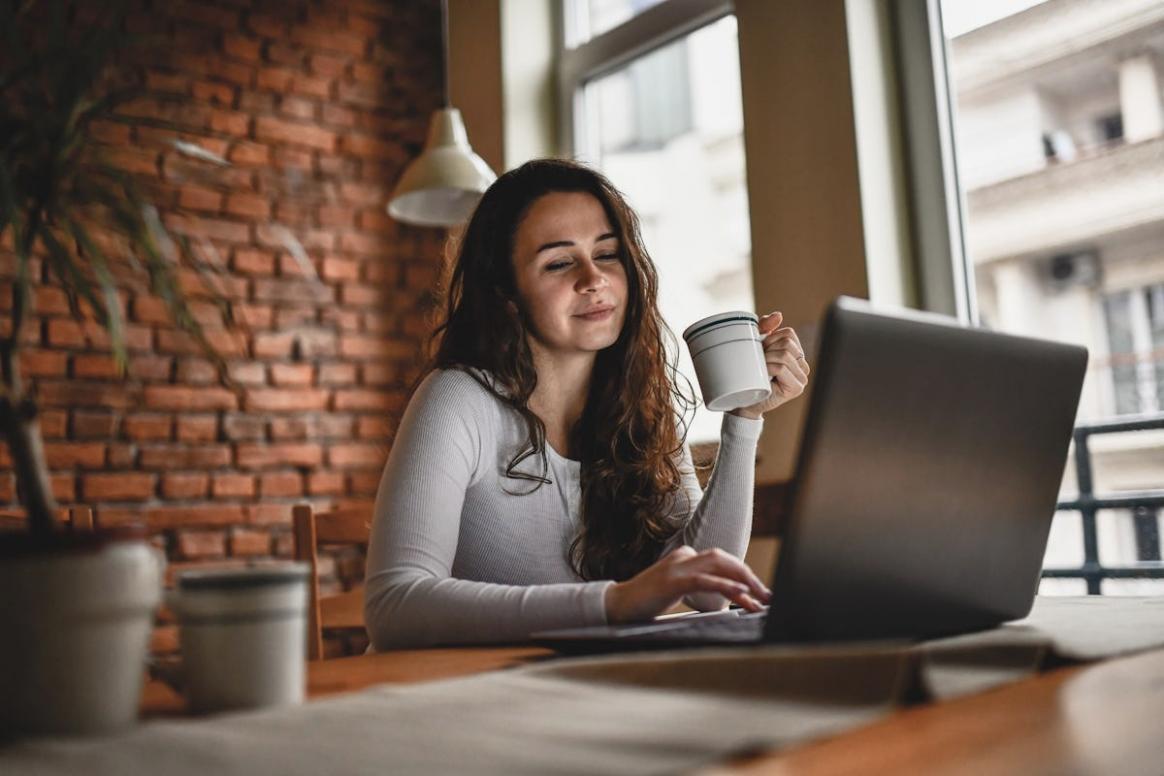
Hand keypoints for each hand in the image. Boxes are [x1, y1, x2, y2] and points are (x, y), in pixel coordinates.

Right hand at [604, 546, 770, 623]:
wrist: (617, 606)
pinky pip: (705, 580)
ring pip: (719, 565)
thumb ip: (698, 587)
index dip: (743, 575)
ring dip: (744, 581)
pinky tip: (741, 595)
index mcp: (684, 557)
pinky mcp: (672, 580)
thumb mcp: (676, 591)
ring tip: (760, 598)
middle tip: (767, 596)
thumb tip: (731, 597)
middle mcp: (683, 556)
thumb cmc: (647, 603)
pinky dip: (726, 587)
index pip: (721, 561)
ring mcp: (677, 567)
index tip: (759, 592)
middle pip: (724, 559)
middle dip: (749, 576)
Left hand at [731, 311, 809, 419]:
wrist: (743, 402)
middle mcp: (803, 365)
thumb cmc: (749, 374)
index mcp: (797, 354)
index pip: (789, 333)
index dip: (770, 338)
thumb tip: (778, 315)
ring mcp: (802, 377)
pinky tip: (764, 376)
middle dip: (768, 349)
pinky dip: (769, 368)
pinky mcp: (797, 388)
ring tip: (761, 370)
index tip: (761, 351)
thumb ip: (765, 328)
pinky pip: (781, 367)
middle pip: (787, 343)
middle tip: (759, 363)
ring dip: (767, 360)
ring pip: (785, 354)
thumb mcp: (756, 346)